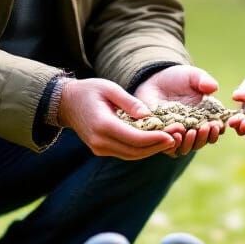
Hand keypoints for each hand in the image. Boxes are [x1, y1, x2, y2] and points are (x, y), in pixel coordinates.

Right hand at [57, 78, 176, 159]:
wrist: (66, 103)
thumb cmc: (89, 90)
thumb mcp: (109, 88)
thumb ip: (129, 101)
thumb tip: (148, 116)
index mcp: (102, 125)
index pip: (134, 138)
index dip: (154, 139)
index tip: (171, 134)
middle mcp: (100, 141)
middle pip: (135, 151)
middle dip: (157, 146)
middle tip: (177, 138)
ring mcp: (99, 148)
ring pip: (131, 155)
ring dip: (151, 150)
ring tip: (170, 141)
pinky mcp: (101, 150)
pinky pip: (125, 153)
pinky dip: (141, 150)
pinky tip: (155, 142)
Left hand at [133, 65, 223, 156]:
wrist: (154, 80)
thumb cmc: (177, 78)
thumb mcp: (192, 76)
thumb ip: (203, 80)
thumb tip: (213, 88)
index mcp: (205, 117)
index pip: (216, 130)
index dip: (217, 130)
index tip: (216, 124)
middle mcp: (193, 129)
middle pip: (202, 142)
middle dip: (205, 138)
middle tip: (204, 128)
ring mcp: (178, 134)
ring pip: (186, 148)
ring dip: (191, 143)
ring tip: (190, 131)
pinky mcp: (161, 136)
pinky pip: (168, 147)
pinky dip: (173, 144)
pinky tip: (175, 134)